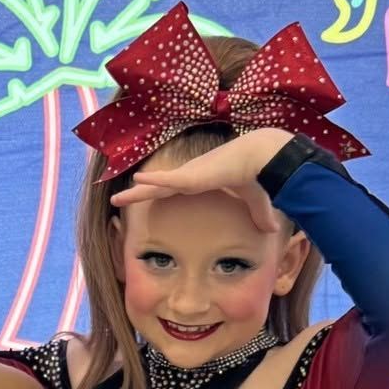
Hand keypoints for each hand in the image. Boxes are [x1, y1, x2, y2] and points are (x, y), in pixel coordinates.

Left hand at [113, 129, 293, 234]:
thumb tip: (273, 230)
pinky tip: (135, 181)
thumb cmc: (257, 174)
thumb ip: (259, 215)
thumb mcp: (256, 201)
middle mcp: (190, 177)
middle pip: (157, 188)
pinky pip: (167, 180)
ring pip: (155, 185)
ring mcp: (188, 176)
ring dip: (136, 193)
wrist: (262, 157)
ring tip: (116, 198)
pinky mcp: (192, 176)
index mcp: (200, 181)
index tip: (146, 194)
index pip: (173, 189)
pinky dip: (152, 181)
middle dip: (138, 195)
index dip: (159, 192)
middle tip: (118, 199)